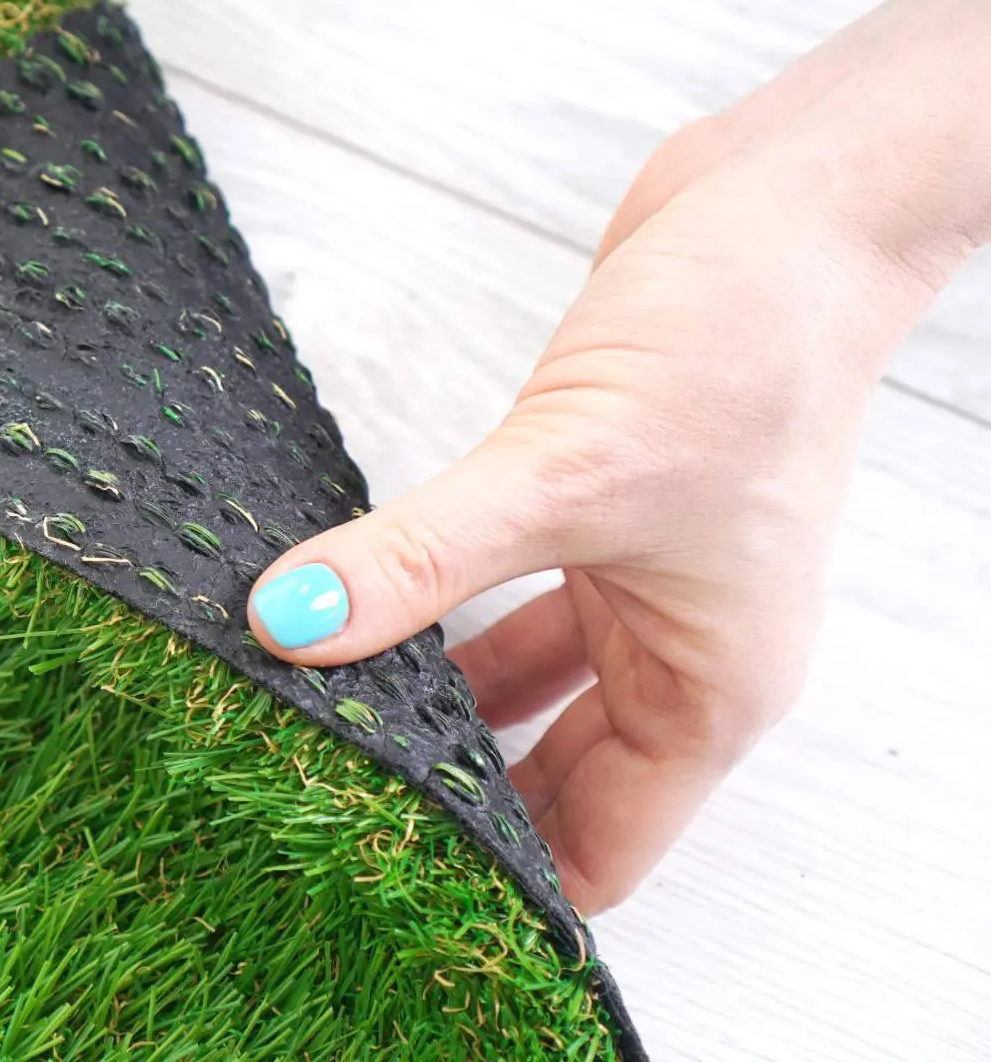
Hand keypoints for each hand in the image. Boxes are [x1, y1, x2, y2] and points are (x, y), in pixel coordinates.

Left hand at [246, 0, 990, 913]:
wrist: (789, 205)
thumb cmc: (747, 345)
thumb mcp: (566, 474)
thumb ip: (422, 557)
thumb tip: (294, 620)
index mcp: (710, 690)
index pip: (601, 848)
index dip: (503, 878)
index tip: (383, 879)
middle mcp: (678, 650)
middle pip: (552, 777)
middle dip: (450, 793)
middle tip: (318, 798)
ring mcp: (634, 579)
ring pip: (516, 683)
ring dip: (431, 697)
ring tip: (314, 714)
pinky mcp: (588, 510)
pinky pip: (500, 593)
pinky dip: (437, 610)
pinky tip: (356, 608)